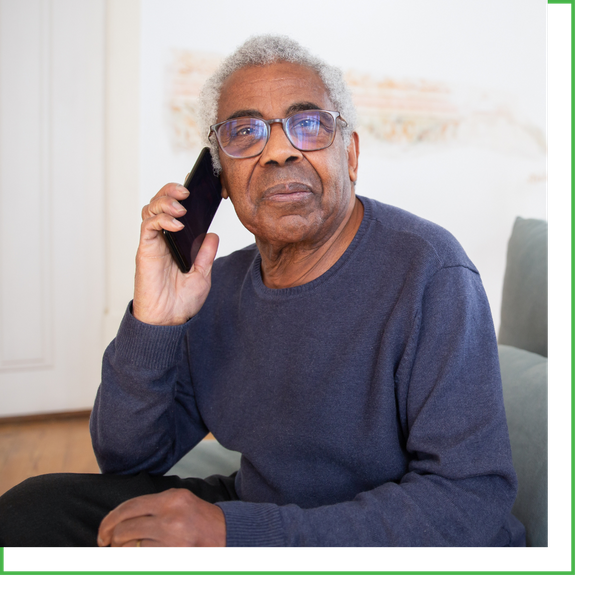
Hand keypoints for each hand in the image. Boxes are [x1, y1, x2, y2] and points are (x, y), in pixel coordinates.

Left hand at [97, 488, 225, 548]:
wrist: (225, 534)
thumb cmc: (200, 518)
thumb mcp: (179, 500)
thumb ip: (154, 504)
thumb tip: (121, 516)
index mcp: (171, 498)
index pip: (129, 507)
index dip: (109, 521)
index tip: (102, 531)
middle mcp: (170, 516)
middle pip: (125, 528)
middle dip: (111, 538)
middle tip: (107, 543)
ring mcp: (171, 537)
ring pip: (130, 546)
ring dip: (121, 550)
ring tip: (123, 549)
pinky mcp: (172, 553)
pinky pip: (142, 556)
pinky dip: (134, 556)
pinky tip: (135, 554)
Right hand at [133, 182, 218, 325]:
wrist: (168, 321)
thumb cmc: (182, 301)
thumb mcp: (202, 275)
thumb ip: (205, 254)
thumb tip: (212, 234)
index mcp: (176, 242)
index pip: (176, 211)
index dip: (182, 196)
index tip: (197, 185)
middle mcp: (162, 239)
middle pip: (160, 203)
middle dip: (171, 191)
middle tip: (187, 191)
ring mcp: (153, 243)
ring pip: (151, 209)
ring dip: (165, 201)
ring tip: (182, 206)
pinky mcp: (145, 250)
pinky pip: (148, 226)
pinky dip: (161, 219)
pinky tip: (176, 223)